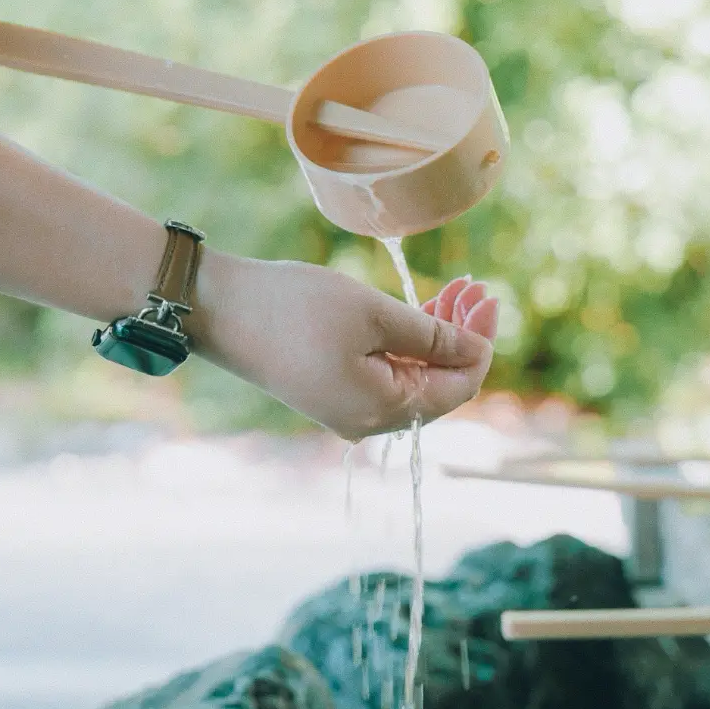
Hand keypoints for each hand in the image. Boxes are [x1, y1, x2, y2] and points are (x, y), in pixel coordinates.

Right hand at [189, 251, 497, 440]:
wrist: (220, 308)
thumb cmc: (297, 308)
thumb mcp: (374, 313)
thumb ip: (431, 337)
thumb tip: (477, 352)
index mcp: (384, 410)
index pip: (458, 387)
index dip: (481, 342)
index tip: (489, 298)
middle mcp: (368, 420)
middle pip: (438, 383)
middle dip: (463, 335)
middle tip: (474, 288)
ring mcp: (347, 406)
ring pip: (413, 374)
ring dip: (437, 334)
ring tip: (455, 290)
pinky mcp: (329, 387)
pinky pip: (386, 370)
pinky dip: (408, 340)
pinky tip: (420, 308)